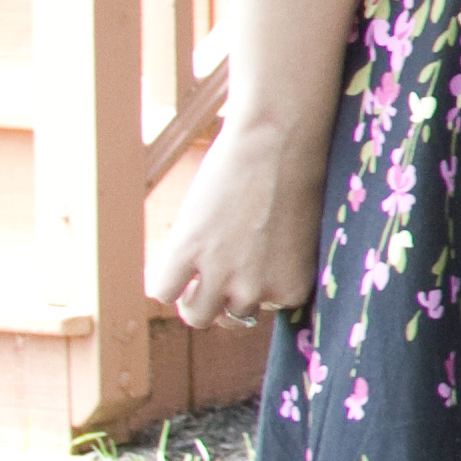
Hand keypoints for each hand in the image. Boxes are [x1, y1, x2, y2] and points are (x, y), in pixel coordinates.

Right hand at [148, 115, 325, 333]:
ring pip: (196, 316)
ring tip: (197, 266)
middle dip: (224, 295)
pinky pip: (162, 291)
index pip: (264, 309)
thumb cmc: (296, 177)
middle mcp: (258, 291)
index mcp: (293, 287)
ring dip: (193, 296)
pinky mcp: (187, 253)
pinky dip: (166, 279)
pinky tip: (178, 255)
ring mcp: (221, 274)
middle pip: (231, 317)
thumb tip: (249, 286)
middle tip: (220, 264)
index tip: (252, 261)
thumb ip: (277, 266)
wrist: (277, 142)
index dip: (253, 285)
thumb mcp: (297, 235)